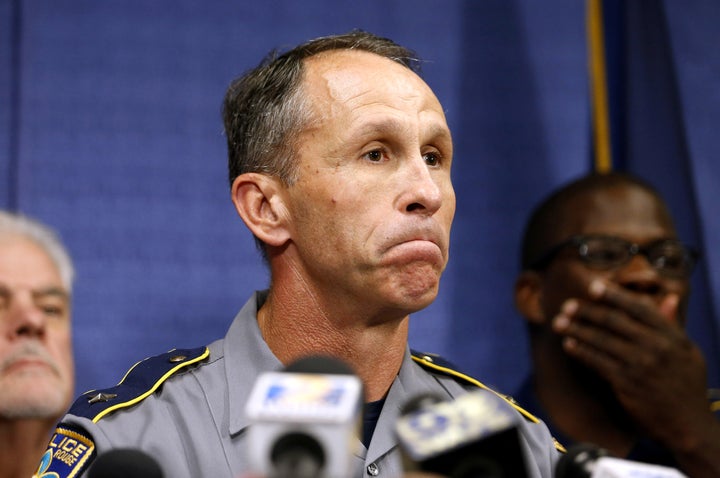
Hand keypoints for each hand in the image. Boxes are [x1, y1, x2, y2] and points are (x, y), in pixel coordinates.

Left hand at [551, 279, 713, 448]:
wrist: (687, 424)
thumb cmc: (686, 385)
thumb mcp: (688, 352)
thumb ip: (672, 325)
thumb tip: (667, 297)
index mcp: (672, 336)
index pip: (638, 308)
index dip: (613, 295)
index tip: (592, 287)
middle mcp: (656, 347)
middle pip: (614, 321)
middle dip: (587, 311)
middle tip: (567, 305)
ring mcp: (640, 365)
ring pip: (601, 340)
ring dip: (576, 329)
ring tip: (558, 323)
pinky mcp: (626, 383)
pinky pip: (597, 361)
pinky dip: (581, 351)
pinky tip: (569, 344)